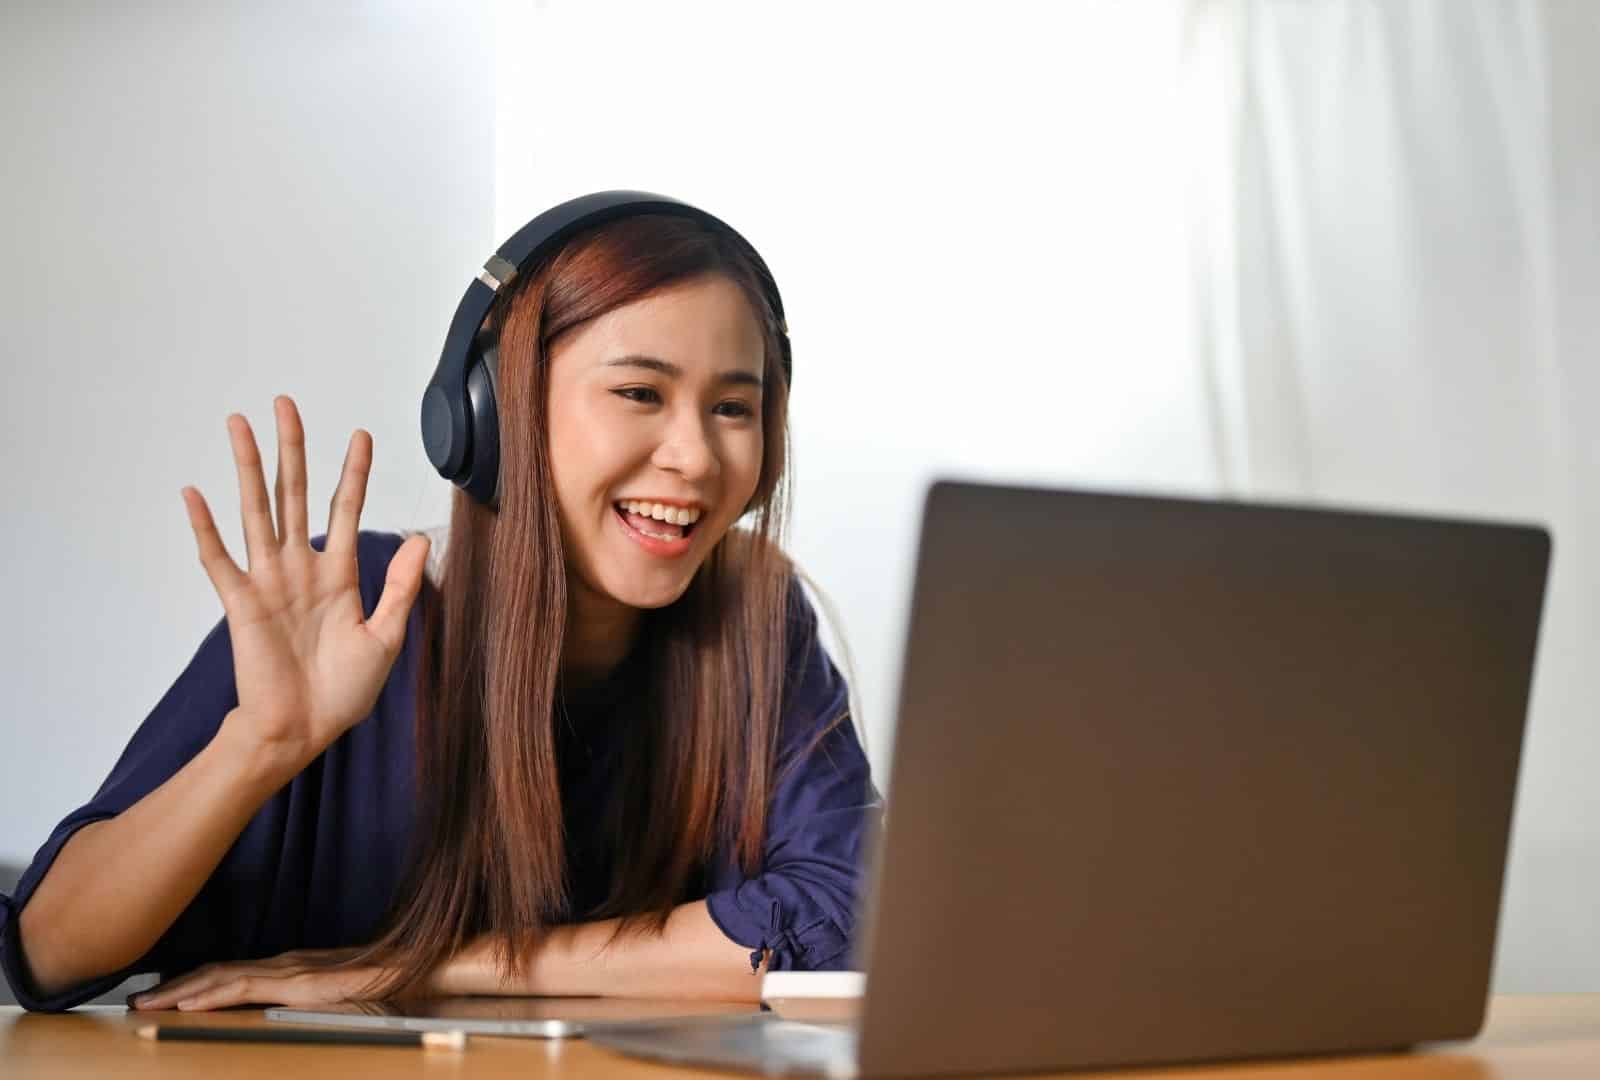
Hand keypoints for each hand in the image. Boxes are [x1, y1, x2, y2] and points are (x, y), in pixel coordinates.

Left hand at [127, 948, 398, 1010]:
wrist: (422, 967)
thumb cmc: (389, 986)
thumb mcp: (342, 999)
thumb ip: (313, 1004)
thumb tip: (290, 1015)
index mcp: (292, 969)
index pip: (230, 974)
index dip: (192, 985)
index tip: (161, 998)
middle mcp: (285, 964)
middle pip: (215, 973)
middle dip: (172, 989)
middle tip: (135, 1002)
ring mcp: (292, 970)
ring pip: (221, 978)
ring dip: (179, 992)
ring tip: (145, 1005)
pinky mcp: (300, 983)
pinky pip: (244, 987)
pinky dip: (210, 994)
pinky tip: (186, 1004)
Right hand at [182, 396, 429, 776]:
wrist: (304, 730)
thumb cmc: (343, 691)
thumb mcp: (386, 637)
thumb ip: (401, 587)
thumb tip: (424, 539)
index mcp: (339, 574)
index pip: (346, 509)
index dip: (354, 472)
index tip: (361, 433)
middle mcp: (301, 568)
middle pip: (295, 494)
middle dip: (292, 449)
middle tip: (284, 403)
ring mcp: (269, 582)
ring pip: (257, 511)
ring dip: (247, 468)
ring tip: (238, 424)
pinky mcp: (242, 604)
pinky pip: (220, 560)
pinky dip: (205, 527)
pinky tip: (194, 493)